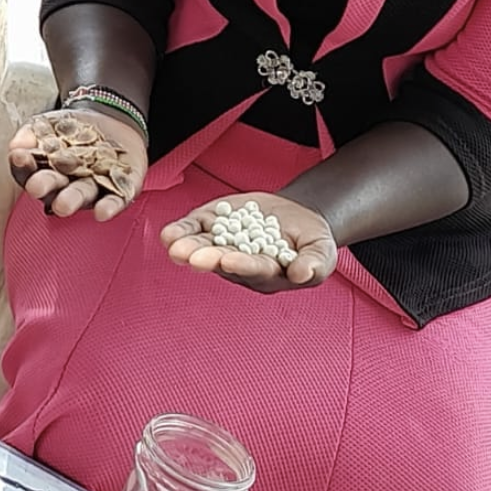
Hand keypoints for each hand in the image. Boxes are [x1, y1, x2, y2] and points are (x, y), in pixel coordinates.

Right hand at [7, 107, 147, 220]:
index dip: (23, 166)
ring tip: (63, 205)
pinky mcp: (122, 190)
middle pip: (54, 188)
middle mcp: (67, 185)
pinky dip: (109, 207)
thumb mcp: (48, 124)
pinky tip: (102, 212)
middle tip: (36, 187)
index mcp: (46, 170)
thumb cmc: (73, 129)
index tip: (19, 156)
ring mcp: (94, 188)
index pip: (30, 172)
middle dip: (45, 186)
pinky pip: (115, 201)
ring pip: (81, 196)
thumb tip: (16, 146)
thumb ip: (31, 133)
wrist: (111, 121)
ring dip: (72, 200)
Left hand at [162, 191, 337, 292]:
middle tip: (191, 257)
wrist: (297, 217)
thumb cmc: (311, 241)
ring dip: (187, 246)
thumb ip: (314, 263)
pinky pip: (194, 229)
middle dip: (207, 258)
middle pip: (223, 261)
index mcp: (268, 273)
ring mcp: (224, 244)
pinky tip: (169, 233)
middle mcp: (241, 263)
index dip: (242, 264)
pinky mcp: (213, 225)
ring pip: (203, 247)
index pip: (254, 269)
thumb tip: (303, 273)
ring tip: (173, 245)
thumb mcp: (321, 251)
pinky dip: (182, 230)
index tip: (229, 259)